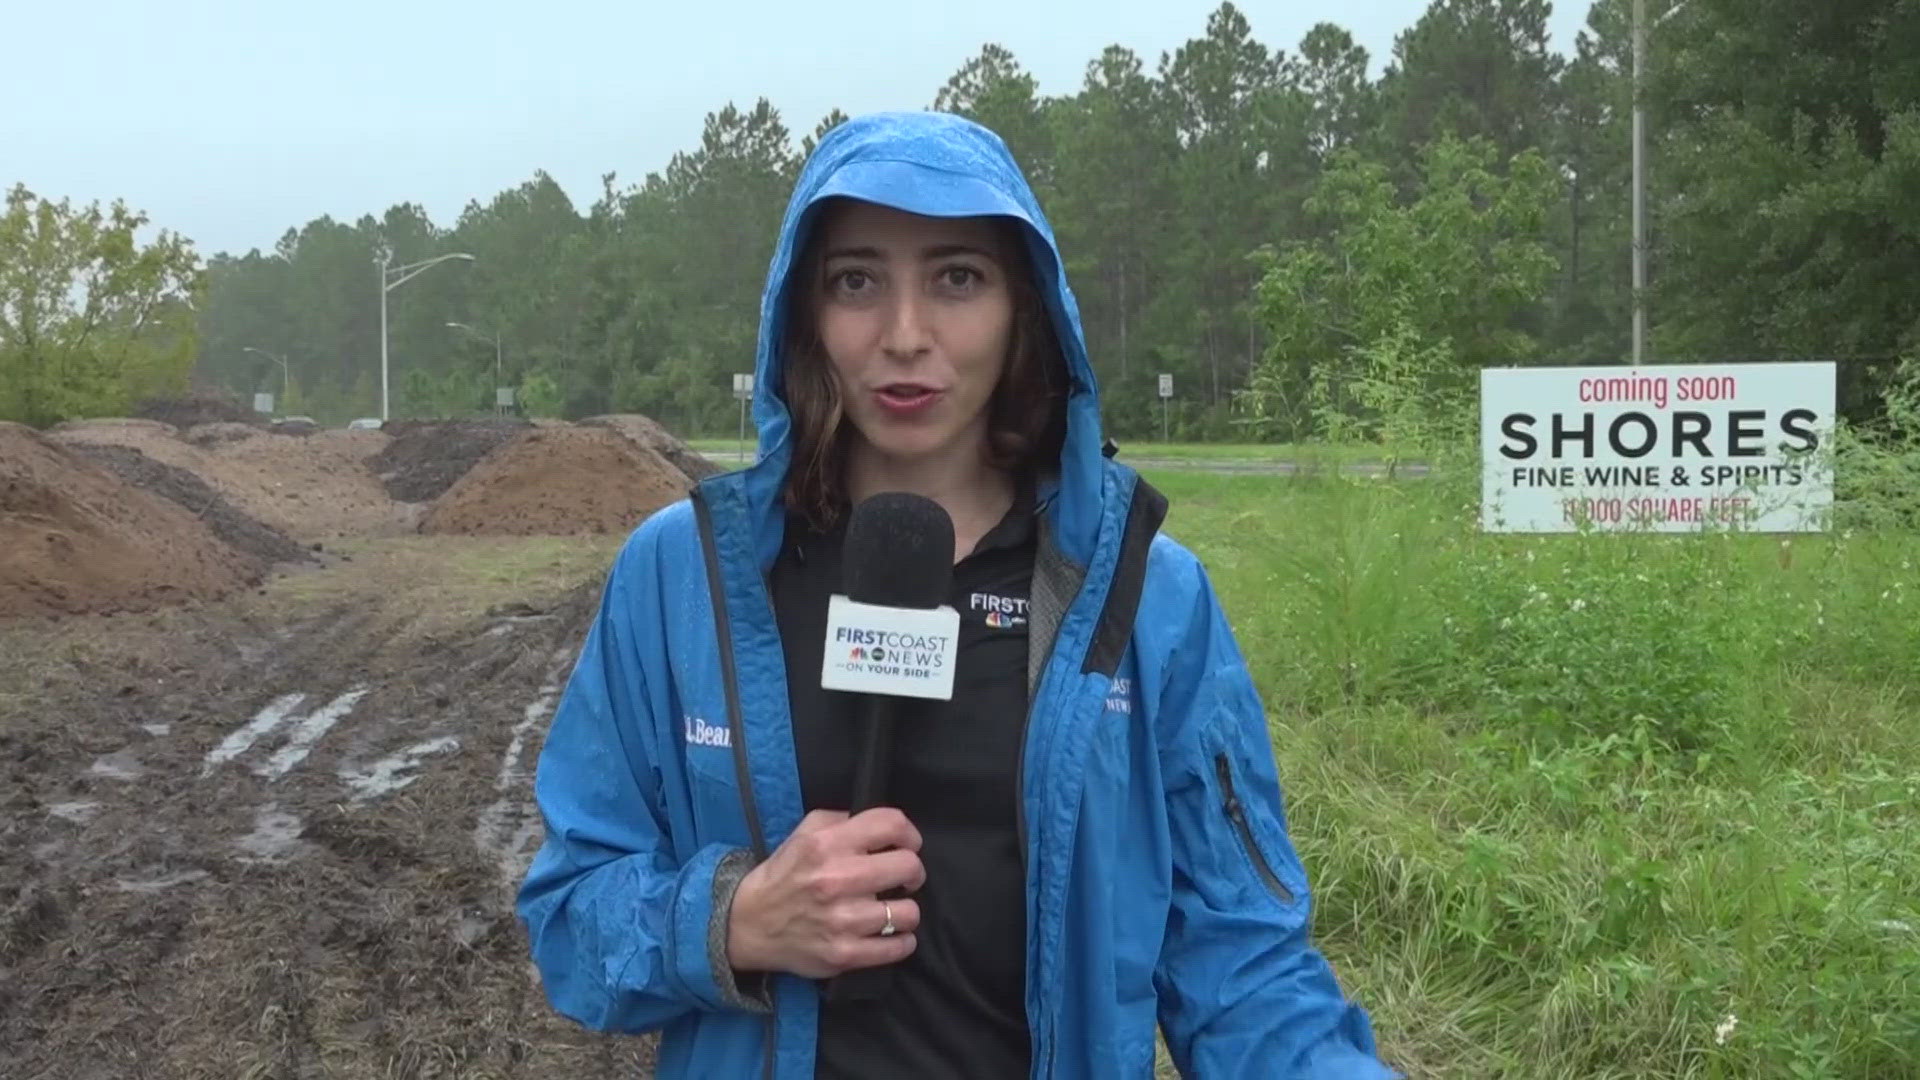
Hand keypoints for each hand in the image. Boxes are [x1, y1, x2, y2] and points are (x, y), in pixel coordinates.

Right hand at [726, 807, 924, 979]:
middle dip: (912, 872)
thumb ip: (841, 820)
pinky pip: (898, 948)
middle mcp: (837, 879)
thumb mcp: (804, 833)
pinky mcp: (844, 954)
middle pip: (909, 867)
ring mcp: (842, 920)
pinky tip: (889, 935)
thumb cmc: (784, 875)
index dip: (909, 834)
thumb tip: (880, 825)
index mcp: (827, 844)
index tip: (907, 845)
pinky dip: (901, 942)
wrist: (747, 924)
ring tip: (890, 911)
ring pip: (908, 912)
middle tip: (901, 879)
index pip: (892, 824)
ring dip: (904, 911)